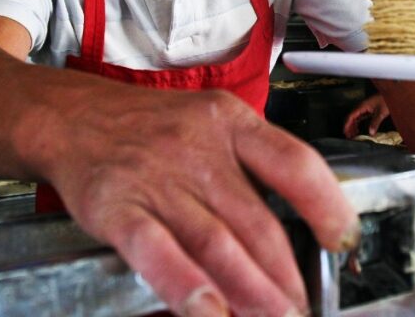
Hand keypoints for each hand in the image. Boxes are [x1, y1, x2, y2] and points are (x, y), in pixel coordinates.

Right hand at [39, 88, 360, 316]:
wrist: (72, 116)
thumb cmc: (149, 127)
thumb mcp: (210, 123)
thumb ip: (251, 168)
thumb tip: (297, 225)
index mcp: (230, 122)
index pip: (294, 163)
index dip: (326, 205)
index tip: (343, 240)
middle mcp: (198, 148)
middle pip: (256, 220)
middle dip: (286, 275)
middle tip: (304, 308)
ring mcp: (157, 178)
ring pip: (215, 242)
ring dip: (251, 290)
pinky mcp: (117, 208)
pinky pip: (157, 251)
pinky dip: (185, 285)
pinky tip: (208, 311)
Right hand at [343, 93, 389, 137]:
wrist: (390, 95)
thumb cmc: (386, 100)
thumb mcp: (381, 113)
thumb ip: (375, 123)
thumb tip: (371, 132)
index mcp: (362, 106)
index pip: (351, 116)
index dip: (347, 125)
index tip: (345, 132)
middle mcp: (361, 107)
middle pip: (351, 118)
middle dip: (349, 127)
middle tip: (348, 136)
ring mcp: (364, 108)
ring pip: (355, 118)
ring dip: (352, 126)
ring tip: (352, 134)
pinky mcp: (367, 110)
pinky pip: (359, 118)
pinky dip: (357, 124)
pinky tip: (358, 129)